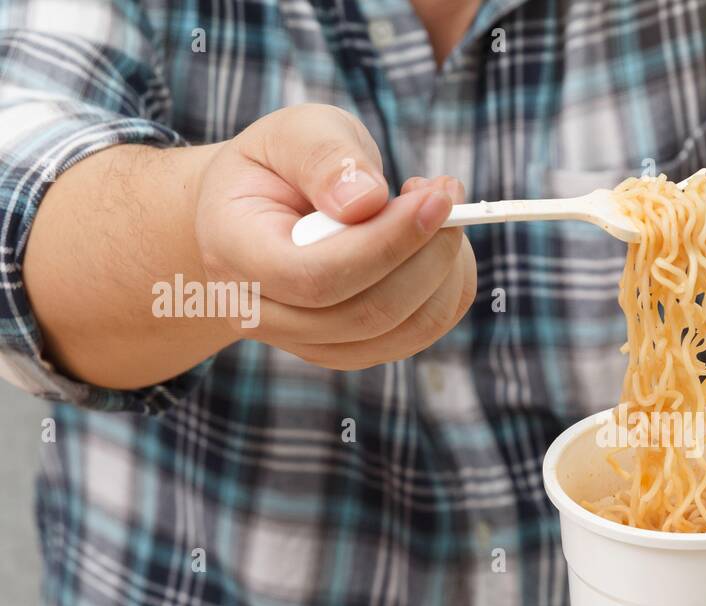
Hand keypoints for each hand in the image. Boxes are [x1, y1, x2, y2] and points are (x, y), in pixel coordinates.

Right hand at [194, 104, 476, 369]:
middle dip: (428, 253)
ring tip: (440, 212)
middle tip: (447, 194)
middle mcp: (265, 314)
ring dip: (444, 270)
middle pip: (368, 313)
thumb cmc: (280, 166)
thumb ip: (324, 157)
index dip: (386, 243)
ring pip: (404, 330)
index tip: (435, 197)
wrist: (259, 213)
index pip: (316, 276)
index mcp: (235, 252)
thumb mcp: (293, 133)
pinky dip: (448, 287)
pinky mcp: (352, 350)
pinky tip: (435, 242)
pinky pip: (421, 332)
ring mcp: (310, 342)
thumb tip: (367, 201)